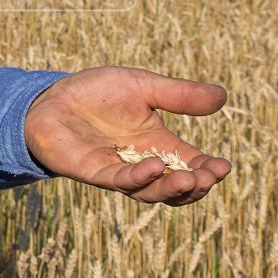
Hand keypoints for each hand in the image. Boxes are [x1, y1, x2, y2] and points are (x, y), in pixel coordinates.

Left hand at [22, 66, 231, 206]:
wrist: (52, 97)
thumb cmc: (97, 92)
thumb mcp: (144, 86)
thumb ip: (179, 94)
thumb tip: (223, 97)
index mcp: (158, 144)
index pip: (191, 163)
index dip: (209, 170)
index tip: (224, 167)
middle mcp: (142, 163)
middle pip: (175, 187)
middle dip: (195, 185)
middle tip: (210, 178)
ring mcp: (118, 171)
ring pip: (150, 192)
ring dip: (172, 188)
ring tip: (191, 179)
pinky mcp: (93, 171)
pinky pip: (120, 181)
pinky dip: (139, 177)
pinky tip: (155, 166)